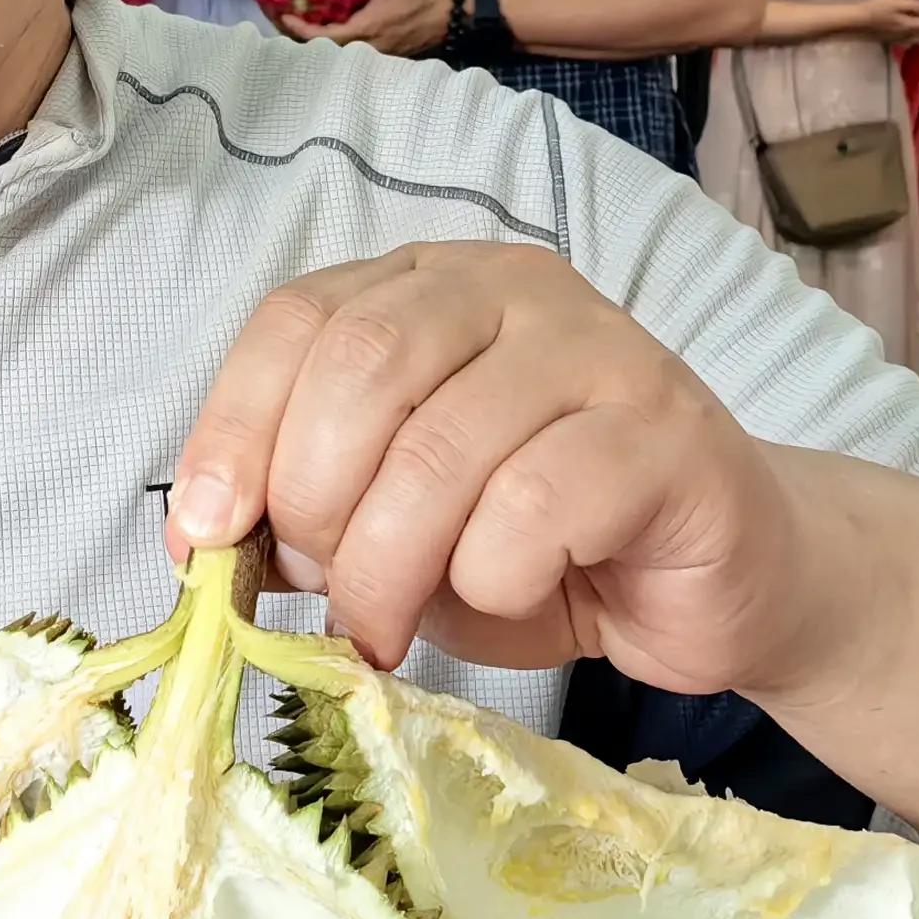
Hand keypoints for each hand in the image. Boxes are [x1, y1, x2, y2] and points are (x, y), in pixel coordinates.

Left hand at [167, 243, 818, 704]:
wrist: (717, 583)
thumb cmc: (539, 547)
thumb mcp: (394, 522)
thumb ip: (307, 508)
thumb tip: (202, 537)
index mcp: (430, 286)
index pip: (299, 319)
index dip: (234, 427)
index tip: (201, 535)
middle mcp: (514, 288)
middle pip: (364, 368)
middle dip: (314, 505)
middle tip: (326, 597)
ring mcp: (601, 349)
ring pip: (440, 448)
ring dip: (389, 568)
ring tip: (389, 632)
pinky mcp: (668, 434)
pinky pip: (536, 504)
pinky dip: (494, 575)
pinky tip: (518, 590)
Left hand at [275, 0, 449, 56]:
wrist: (452, 15)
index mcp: (368, 28)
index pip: (327, 36)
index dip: (303, 30)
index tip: (286, 18)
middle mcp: (369, 45)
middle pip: (328, 48)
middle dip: (305, 35)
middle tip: (287, 18)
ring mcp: (377, 51)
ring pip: (340, 50)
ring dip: (320, 38)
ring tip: (302, 21)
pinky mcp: (384, 50)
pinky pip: (353, 49)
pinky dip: (336, 39)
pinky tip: (330, 25)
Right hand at [851, 0, 918, 46]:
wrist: (859, 21)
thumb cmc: (877, 8)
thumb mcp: (896, 1)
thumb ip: (914, 4)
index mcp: (913, 26)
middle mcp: (911, 36)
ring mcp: (903, 40)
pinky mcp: (896, 41)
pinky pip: (913, 39)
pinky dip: (918, 33)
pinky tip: (911, 26)